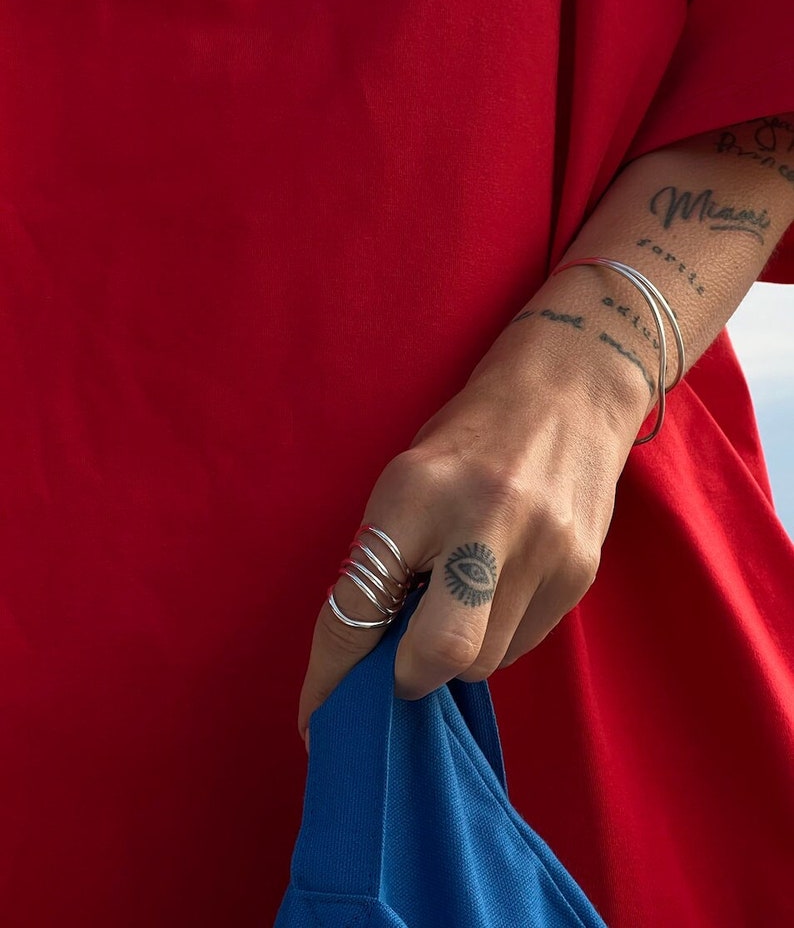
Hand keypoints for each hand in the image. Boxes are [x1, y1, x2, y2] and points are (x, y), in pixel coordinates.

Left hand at [298, 316, 645, 740]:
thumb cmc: (467, 437)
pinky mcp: (579, 573)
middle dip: (408, 678)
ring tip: (456, 602)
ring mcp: (542, 550)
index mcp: (416, 491)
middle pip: (439, 655)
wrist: (568, 393)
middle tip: (399, 664)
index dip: (331, 676)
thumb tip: (370, 655)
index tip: (318, 718)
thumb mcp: (407, 480)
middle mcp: (483, 521)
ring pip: (485, 661)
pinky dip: (497, 634)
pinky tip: (498, 589)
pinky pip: (523, 641)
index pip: (359, 608)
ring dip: (457, 655)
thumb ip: (388, 561)